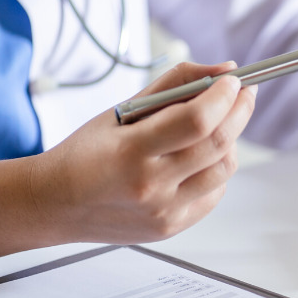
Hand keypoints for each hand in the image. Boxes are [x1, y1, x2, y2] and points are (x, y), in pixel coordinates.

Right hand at [0, 62, 255, 263]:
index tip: (234, 81)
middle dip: (240, 111)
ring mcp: (163, 212)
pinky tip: (199, 158)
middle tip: (243, 94)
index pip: (198, 120)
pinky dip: (216, 169)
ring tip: (217, 126)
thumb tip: (225, 70)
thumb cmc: (86, 153)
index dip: (225, 96)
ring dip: (230, 141)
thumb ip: (175, 84)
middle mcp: (150, 186)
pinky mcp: (171, 227)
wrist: (53, 204)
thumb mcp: (122, 110)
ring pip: (224, 169)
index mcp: (131, 151)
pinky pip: (215, 193)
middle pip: (219, 144)